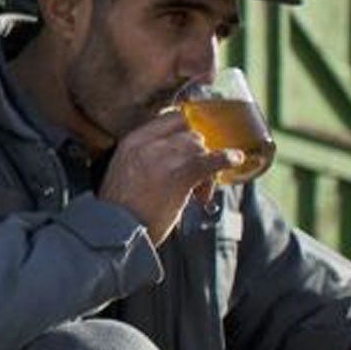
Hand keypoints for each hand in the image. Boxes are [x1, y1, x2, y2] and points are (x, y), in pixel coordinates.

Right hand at [98, 111, 239, 246]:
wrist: (116, 231)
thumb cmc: (119, 209)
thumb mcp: (121, 171)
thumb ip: (142, 157)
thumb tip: (171, 157)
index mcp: (132, 141)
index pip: (170, 118)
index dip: (188, 128)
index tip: (194, 142)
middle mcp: (148, 144)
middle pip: (190, 133)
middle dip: (198, 152)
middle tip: (197, 177)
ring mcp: (165, 158)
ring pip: (201, 147)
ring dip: (206, 167)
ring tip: (200, 191)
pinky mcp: (181, 175)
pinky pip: (212, 160)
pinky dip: (227, 158)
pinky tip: (235, 159)